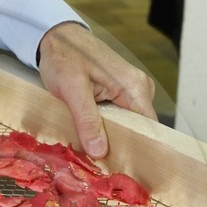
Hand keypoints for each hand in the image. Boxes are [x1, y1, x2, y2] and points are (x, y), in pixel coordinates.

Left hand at [35, 21, 156, 158]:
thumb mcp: (71, 90)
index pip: (149, 129)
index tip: (126, 170)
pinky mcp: (121, 92)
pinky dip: (109, 128)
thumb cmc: (64, 57)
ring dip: (115, 138)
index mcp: (135, 88)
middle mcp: (140, 88)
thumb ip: (87, 120)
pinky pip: (121, 117)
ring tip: (98, 156)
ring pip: (129, 124)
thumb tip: (100, 152)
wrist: (56, 36)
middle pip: (140, 129)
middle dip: (124, 147)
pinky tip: (95, 138)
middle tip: (105, 167)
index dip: (140, 150)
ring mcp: (132, 90)